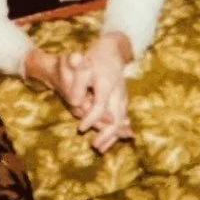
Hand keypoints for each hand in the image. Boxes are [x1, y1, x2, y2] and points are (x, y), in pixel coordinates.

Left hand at [68, 34, 134, 152]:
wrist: (112, 51)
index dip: (90, 119)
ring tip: (100, 149)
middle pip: (116, 118)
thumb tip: (74, 103)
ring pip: (121, 121)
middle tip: (94, 146)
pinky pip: (122, 119)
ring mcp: (123, 97)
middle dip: (106, 134)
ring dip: (112, 136)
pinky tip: (109, 141)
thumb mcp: (82, 66)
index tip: (80, 128)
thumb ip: (77, 84)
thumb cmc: (94, 59)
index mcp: (107, 84)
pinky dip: (117, 131)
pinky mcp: (124, 100)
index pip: (100, 106)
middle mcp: (118, 93)